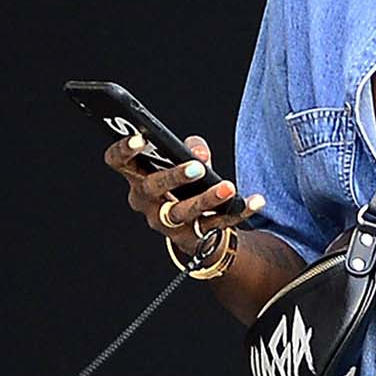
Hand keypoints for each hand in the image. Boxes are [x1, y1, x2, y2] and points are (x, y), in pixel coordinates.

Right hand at [106, 130, 262, 257]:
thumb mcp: (183, 163)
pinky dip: (239, 212)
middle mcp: (146, 202)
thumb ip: (190, 150)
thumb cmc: (183, 185)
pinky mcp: (193, 237)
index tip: (140, 138)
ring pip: (183, 212)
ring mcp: (167, 223)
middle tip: (197, 167)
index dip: (123, 150)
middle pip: (151, 188)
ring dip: (206, 199)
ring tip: (227, 187)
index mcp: (136, 177)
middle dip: (173, 176)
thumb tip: (198, 152)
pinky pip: (218, 224)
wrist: (195, 229)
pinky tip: (256, 201)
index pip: (118, 162)